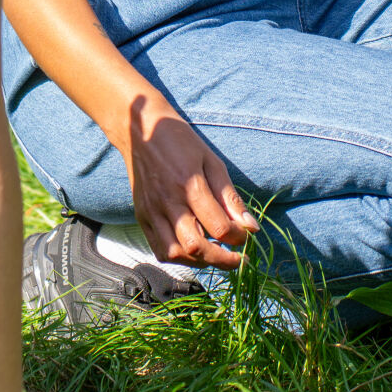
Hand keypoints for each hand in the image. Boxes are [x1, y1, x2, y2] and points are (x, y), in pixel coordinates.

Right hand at [115, 90, 258, 269]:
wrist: (140, 130)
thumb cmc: (180, 141)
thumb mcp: (211, 161)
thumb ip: (230, 197)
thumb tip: (251, 226)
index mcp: (189, 184)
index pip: (219, 226)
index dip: (239, 238)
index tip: (247, 236)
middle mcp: (168, 202)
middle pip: (196, 246)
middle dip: (221, 259)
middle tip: (236, 258)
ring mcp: (151, 212)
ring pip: (175, 253)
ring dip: (199, 262)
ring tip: (214, 255)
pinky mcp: (141, 217)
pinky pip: (159, 249)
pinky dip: (178, 258)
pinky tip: (192, 251)